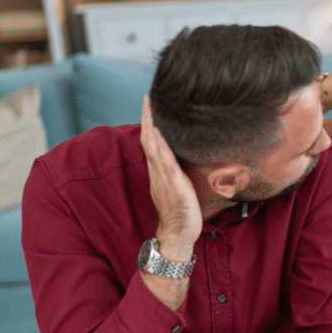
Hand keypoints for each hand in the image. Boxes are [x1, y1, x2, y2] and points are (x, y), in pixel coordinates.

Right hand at [140, 96, 201, 257]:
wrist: (177, 235)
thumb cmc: (181, 213)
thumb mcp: (179, 188)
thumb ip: (178, 173)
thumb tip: (184, 160)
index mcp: (160, 172)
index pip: (152, 143)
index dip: (150, 124)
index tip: (149, 105)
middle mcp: (159, 173)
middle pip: (150, 140)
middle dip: (148, 118)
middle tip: (148, 97)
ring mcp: (165, 179)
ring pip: (155, 149)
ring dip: (153, 128)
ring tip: (151, 108)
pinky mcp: (175, 187)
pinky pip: (167, 165)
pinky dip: (163, 149)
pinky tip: (162, 136)